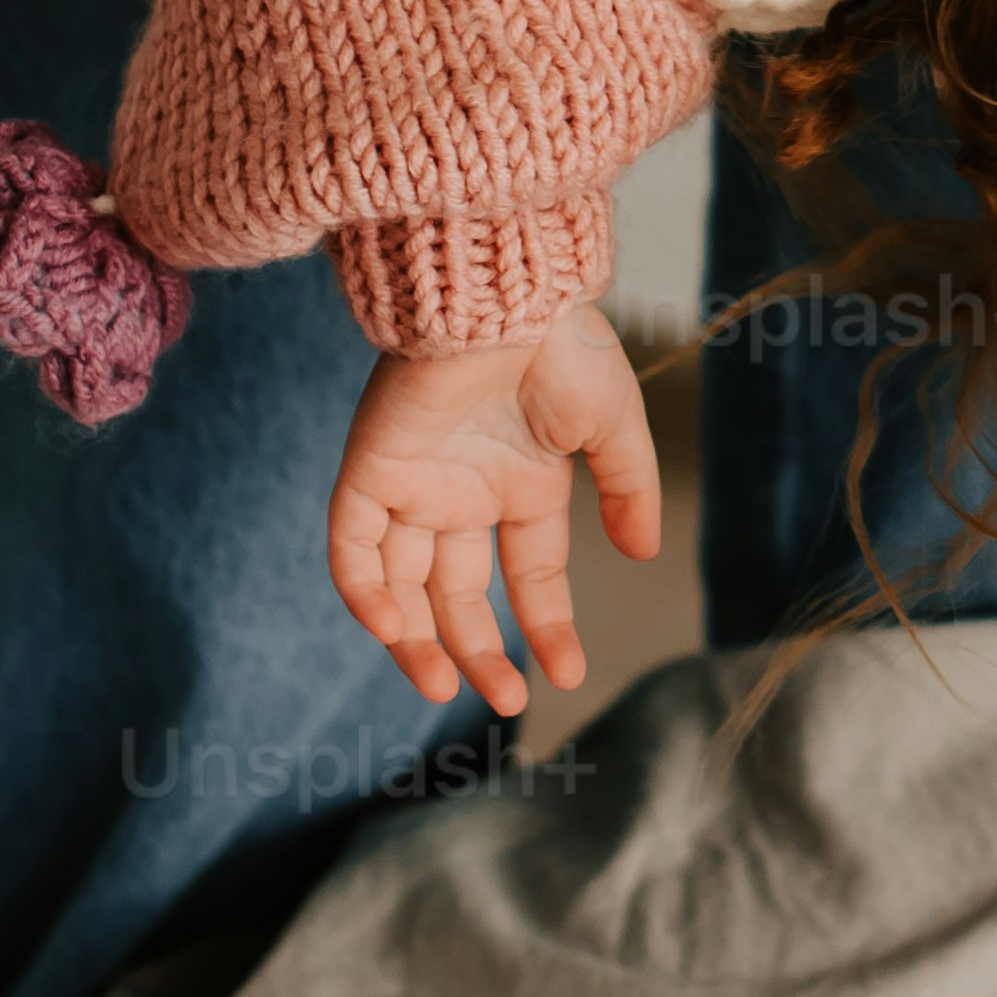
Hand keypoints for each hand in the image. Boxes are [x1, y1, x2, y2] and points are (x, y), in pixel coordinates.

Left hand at [326, 306, 661, 724]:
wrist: (501, 297)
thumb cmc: (563, 348)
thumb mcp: (613, 427)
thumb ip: (629, 491)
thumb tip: (642, 554)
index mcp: (524, 483)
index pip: (530, 574)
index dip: (548, 625)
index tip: (570, 675)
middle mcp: (465, 492)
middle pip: (460, 594)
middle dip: (479, 650)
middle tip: (506, 699)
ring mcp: (415, 485)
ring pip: (402, 585)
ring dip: (418, 640)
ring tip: (440, 687)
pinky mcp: (370, 470)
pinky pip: (354, 549)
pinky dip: (366, 593)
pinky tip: (395, 631)